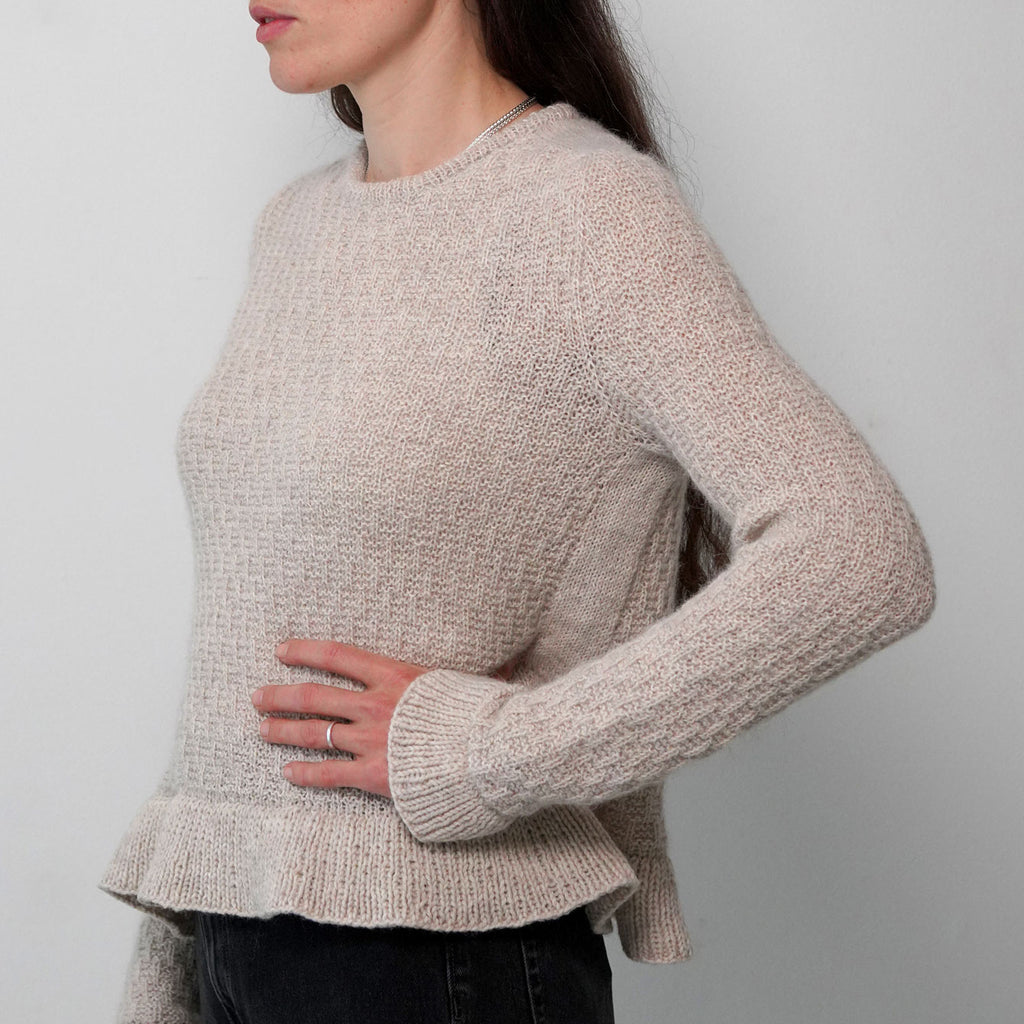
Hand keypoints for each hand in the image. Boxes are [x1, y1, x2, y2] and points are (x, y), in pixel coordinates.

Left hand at [253, 639, 518, 797]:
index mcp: (396, 675)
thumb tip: (516, 653)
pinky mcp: (373, 776)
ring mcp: (370, 741)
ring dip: (283, 731)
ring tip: (262, 729)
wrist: (491, 754)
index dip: (305, 651)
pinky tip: (288, 773)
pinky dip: (305, 774)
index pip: (337, 656)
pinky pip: (328, 774)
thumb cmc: (486, 715)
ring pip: (313, 733)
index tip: (281, 650)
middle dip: (281, 695)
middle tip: (258, 695)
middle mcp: (375, 705)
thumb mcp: (480, 682)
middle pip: (313, 696)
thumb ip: (486, 668)